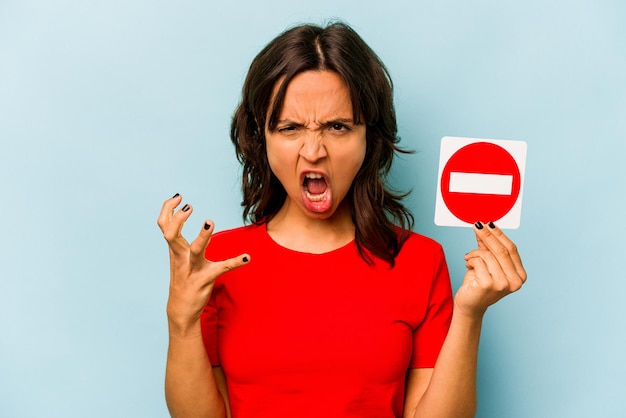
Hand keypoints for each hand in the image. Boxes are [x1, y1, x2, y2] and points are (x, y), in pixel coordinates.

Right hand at [157, 194, 248, 335]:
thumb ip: (191, 242)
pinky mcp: (204, 279)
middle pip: (171, 235)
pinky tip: (246, 257)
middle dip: (178, 219)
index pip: (164, 225)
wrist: (181, 310)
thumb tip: (203, 226)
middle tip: (189, 206)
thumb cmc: (183, 280)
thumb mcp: (182, 259)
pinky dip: (235, 262)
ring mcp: (192, 269)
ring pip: (195, 250)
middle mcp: (180, 257)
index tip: (178, 196)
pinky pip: (222, 268)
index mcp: (175, 250)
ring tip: (210, 222)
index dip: (168, 210)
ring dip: (202, 236)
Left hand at [455, 222, 526, 317]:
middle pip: (502, 250)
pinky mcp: (488, 285)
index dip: (500, 234)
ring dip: (475, 253)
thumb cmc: (478, 284)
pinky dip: (471, 260)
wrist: (469, 305)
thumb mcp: (487, 264)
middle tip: (477, 225)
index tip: (489, 223)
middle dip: (488, 235)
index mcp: (520, 275)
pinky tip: (468, 266)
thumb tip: (485, 227)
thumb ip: (489, 247)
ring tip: (469, 258)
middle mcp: (515, 281)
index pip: (512, 249)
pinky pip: (478, 261)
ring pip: (488, 255)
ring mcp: (503, 284)